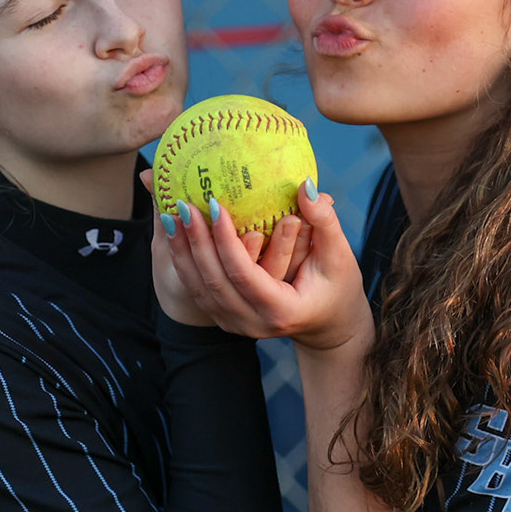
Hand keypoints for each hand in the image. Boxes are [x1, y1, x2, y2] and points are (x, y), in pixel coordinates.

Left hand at [165, 182, 369, 351]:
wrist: (329, 325)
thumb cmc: (338, 286)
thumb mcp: (339, 255)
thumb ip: (324, 221)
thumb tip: (306, 186)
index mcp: (281, 309)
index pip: (243, 273)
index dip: (226, 240)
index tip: (215, 205)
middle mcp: (253, 323)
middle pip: (214, 281)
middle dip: (195, 242)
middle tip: (184, 204)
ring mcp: (236, 325)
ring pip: (200, 288)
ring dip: (182, 251)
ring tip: (171, 215)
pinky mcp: (226, 318)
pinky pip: (198, 291)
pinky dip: (184, 262)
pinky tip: (175, 235)